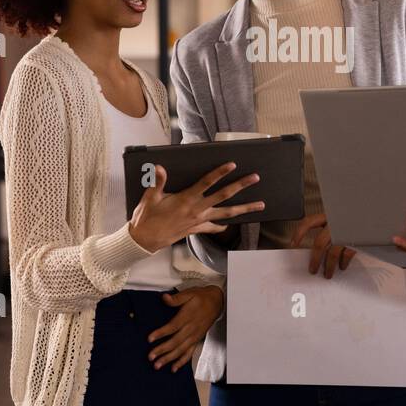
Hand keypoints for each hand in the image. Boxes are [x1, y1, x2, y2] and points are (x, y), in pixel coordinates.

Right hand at [129, 162, 264, 253]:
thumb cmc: (147, 218)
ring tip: (260, 205)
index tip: (232, 164)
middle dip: (240, 186)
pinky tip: (229, 225)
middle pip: (224, 196)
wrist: (145, 240)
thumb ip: (157, 182)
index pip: (207, 183)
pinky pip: (214, 227)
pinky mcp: (196, 229)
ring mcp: (199, 220)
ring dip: (244, 208)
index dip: (220, 173)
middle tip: (255, 178)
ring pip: (226, 214)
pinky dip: (223, 226)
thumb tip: (160, 167)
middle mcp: (197, 210)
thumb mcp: (150, 197)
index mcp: (186, 199)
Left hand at [147, 284, 224, 371]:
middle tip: (150, 357)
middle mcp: (191, 328)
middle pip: (175, 341)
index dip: (161, 333)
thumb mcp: (189, 293)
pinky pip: (189, 353)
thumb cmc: (201, 297)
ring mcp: (194, 336)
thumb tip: (164, 298)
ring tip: (158, 365)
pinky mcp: (197, 340)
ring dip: (169, 358)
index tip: (150, 339)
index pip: (172, 327)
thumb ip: (176, 298)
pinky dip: (182, 361)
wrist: (216, 302)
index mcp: (188, 316)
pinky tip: (174, 368)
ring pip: (181, 350)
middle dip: (162, 350)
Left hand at [291, 213, 356, 279]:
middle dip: (315, 259)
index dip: (299, 232)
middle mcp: (336, 222)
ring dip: (329, 266)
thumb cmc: (355, 216)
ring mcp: (346, 231)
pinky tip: (342, 266)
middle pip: (319, 243)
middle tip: (312, 270)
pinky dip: (344, 262)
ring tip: (327, 274)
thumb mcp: (340, 218)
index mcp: (328, 215)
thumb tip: (317, 248)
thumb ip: (329, 228)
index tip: (293, 243)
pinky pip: (347, 254)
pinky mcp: (356, 239)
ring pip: (333, 252)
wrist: (374, 211)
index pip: (309, 222)